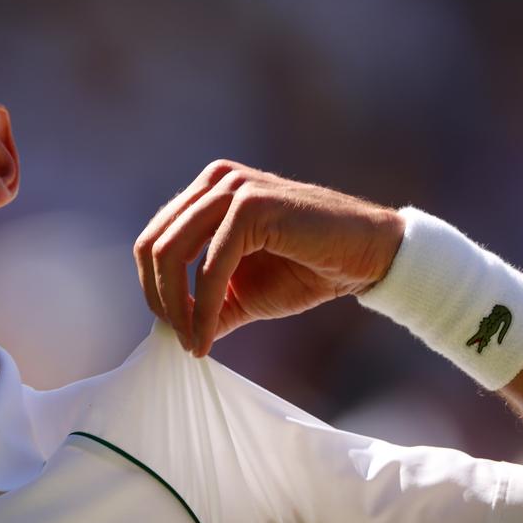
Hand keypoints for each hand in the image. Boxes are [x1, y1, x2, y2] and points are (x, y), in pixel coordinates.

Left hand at [134, 160, 404, 356]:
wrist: (369, 258)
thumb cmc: (309, 270)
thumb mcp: (244, 292)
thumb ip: (207, 303)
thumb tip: (171, 332)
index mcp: (207, 192)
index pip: (154, 239)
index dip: (153, 287)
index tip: (172, 328)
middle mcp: (215, 181)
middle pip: (153, 245)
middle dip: (158, 298)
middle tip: (177, 337)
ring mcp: (232, 188)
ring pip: (171, 253)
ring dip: (176, 306)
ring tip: (192, 340)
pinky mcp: (252, 206)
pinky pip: (211, 266)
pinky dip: (203, 307)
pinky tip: (207, 335)